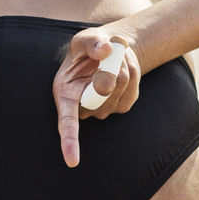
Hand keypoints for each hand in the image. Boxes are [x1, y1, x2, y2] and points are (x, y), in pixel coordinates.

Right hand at [53, 28, 140, 167]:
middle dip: (110, 65)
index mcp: (65, 94)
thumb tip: (105, 50)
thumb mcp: (85, 38)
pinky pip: (133, 87)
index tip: (72, 161)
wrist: (107, 54)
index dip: (69, 141)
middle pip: (104, 91)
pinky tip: (122, 66)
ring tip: (112, 57)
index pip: (66, 122)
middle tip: (108, 50)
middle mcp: (83, 108)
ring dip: (122, 64)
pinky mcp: (123, 107)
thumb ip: (92, 42)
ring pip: (122, 84)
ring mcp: (104, 110)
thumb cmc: (88, 48)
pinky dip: (132, 70)